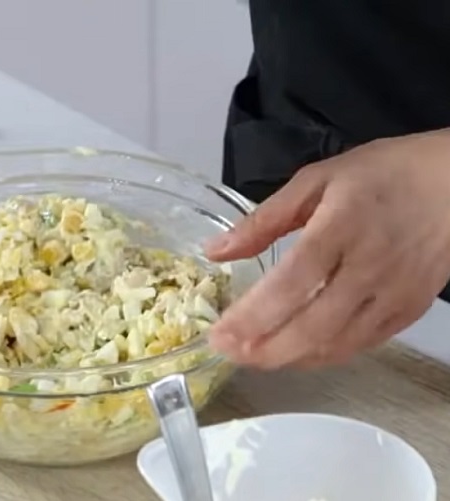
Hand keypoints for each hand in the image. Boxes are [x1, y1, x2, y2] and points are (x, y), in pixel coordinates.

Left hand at [204, 129, 449, 369]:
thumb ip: (263, 220)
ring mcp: (393, 294)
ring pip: (336, 344)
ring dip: (290, 358)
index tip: (219, 334)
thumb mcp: (316, 180)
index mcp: (340, 228)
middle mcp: (368, 268)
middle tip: (228, 354)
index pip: (291, 283)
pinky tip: (296, 354)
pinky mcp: (409, 310)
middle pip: (312, 326)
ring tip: (252, 357)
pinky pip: (361, 345)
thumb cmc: (382, 175)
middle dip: (264, 349)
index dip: (252, 316)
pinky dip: (324, 356)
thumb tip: (214, 251)